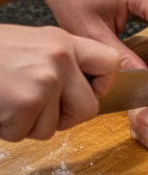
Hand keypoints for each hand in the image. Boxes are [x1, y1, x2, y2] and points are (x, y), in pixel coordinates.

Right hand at [0, 24, 120, 140]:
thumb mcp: (28, 45)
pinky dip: (8, 128)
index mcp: (62, 41)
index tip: (86, 91)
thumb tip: (91, 91)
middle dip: (64, 117)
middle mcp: (58, 59)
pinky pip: (27, 133)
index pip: (111, 64)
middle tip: (32, 103)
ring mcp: (42, 82)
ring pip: (55, 127)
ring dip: (29, 122)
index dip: (102, 85)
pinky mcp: (24, 104)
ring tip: (6, 96)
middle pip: (89, 108)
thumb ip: (60, 63)